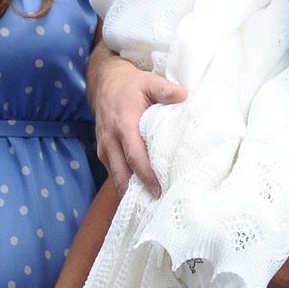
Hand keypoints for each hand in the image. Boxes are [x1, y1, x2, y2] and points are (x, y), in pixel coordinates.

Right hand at [88, 45, 186, 197]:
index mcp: (123, 123)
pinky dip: (125, 184)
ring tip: (150, 205)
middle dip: (137, 191)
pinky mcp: (104, 152)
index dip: (145, 173)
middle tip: (157, 205)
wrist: (105, 84)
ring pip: (116, 177)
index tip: (159, 188)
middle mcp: (110, 139)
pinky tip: (140, 194)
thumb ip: (165, 90)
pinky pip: (114, 173)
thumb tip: (184, 95)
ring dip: (130, 192)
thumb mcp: (149, 82)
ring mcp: (104, 147)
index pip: (134, 154)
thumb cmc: (131, 85)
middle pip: (122, 173)